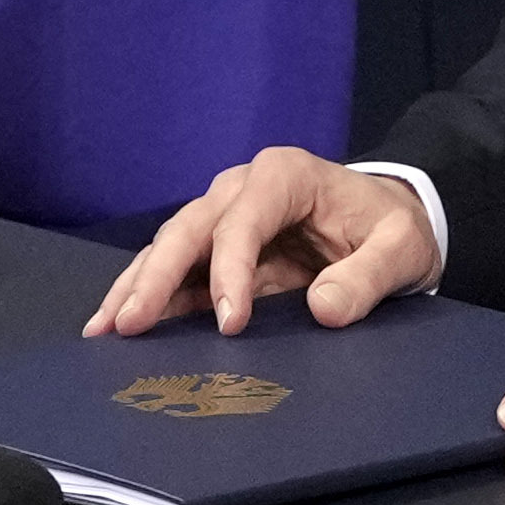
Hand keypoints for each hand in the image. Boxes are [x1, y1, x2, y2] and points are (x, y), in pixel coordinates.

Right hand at [87, 145, 440, 334]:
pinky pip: (180, 269)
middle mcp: (243, 187)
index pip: (243, 221)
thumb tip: (324, 308)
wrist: (389, 220)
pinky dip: (151, 295)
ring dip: (137, 286)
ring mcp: (226, 215)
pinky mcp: (221, 247)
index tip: (229, 322)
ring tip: (103, 328)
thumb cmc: (393, 228)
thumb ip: (368, 277)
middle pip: (189, 229)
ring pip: (171, 246)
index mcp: (285, 176)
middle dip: (156, 277)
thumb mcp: (401, 249)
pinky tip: (122, 322)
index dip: (229, 271)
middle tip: (128, 324)